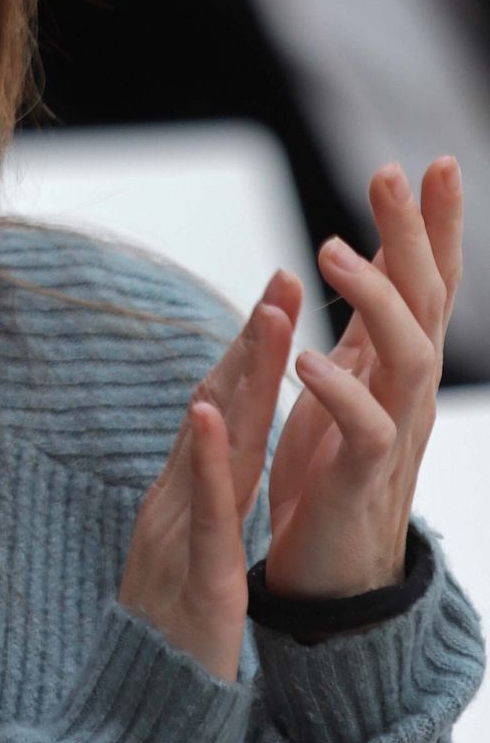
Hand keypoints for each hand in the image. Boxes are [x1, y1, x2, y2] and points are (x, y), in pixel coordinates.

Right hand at [119, 280, 295, 679]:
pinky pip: (203, 515)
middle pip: (216, 413)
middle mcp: (174, 507)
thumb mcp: (188, 562)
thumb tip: (214, 454)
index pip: (220, 416)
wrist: (137, 722)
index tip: (278, 296)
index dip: (247, 354)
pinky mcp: (194, 582)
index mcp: (182, 504)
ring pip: (213, 449)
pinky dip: (205, 464)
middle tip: (281, 278)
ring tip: (263, 321)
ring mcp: (179, 540)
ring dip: (236, 380)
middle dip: (251, 344)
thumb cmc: (168, 648)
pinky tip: (209, 417)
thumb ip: (201, 506)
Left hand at [266, 159, 460, 599]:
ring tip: (329, 253)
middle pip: (427, 303)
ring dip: (374, 302)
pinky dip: (340, 394)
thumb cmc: (334, 477)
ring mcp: (392, 438)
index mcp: (397, 367)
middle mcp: (408, 394)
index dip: (434, 225)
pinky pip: (365, 433)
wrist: (334, 581)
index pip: (427, 283)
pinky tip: (308, 361)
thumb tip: (379, 259)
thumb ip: (366, 327)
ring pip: (409, 360)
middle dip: (414, 236)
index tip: (431, 161)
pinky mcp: (361, 484)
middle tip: (387, 174)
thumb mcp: (350, 384)